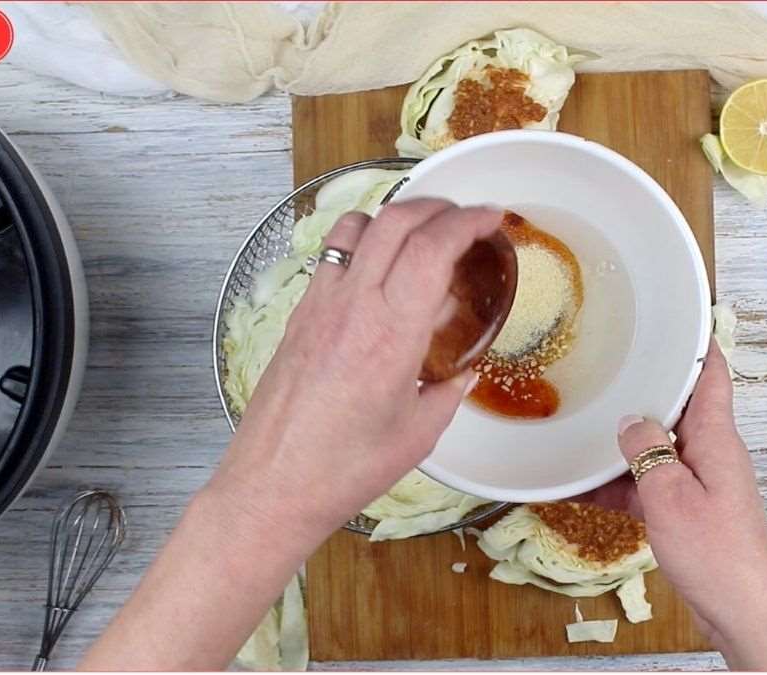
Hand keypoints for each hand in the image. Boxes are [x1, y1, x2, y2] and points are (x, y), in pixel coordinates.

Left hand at [208, 199, 497, 545]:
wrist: (274, 485)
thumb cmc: (346, 467)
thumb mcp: (419, 433)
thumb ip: (448, 392)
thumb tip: (464, 373)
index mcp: (392, 331)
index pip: (433, 246)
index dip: (468, 220)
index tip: (492, 218)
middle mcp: (353, 305)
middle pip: (396, 219)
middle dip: (438, 206)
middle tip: (465, 219)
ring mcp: (320, 304)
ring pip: (357, 226)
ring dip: (395, 216)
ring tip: (421, 234)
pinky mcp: (299, 315)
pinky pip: (332, 256)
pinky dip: (364, 243)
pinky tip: (380, 270)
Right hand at [587, 340, 766, 670]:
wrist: (741, 611)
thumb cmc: (715, 551)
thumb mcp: (669, 495)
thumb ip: (647, 452)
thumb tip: (629, 420)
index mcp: (716, 438)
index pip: (712, 375)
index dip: (697, 344)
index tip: (673, 318)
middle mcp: (712, 453)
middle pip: (678, 409)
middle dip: (644, 390)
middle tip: (606, 367)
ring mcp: (700, 484)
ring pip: (658, 449)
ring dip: (625, 443)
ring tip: (582, 427)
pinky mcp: (689, 513)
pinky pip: (651, 486)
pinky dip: (622, 484)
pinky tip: (585, 487)